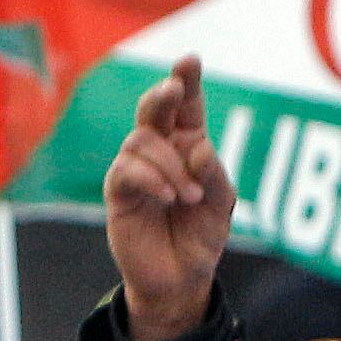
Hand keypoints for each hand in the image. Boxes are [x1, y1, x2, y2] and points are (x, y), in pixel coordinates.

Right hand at [101, 59, 235, 340]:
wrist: (180, 280)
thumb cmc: (201, 237)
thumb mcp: (222, 206)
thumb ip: (215, 175)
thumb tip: (198, 145)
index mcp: (188, 146)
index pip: (186, 107)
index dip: (186, 81)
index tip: (189, 60)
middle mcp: (160, 151)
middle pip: (154, 109)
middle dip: (163, 93)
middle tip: (173, 88)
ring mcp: (136, 169)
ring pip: (142, 140)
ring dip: (169, 165)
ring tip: (189, 196)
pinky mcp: (118, 192)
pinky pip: (126, 169)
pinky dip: (150, 178)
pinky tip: (168, 196)